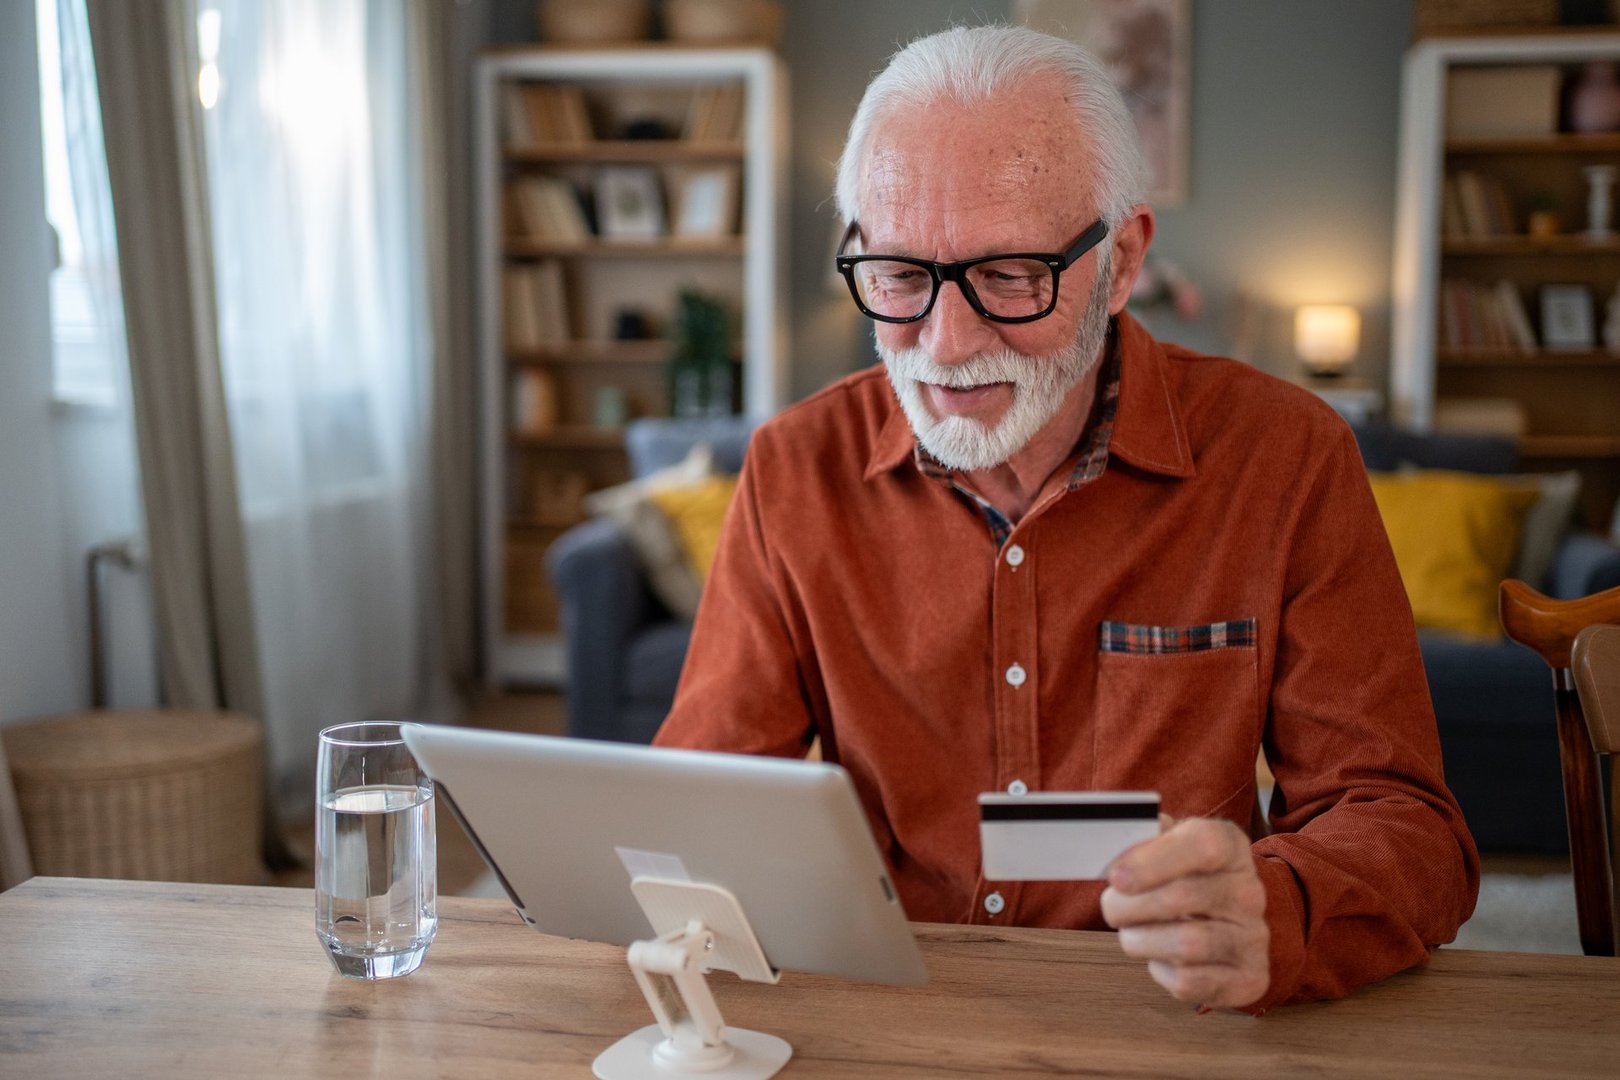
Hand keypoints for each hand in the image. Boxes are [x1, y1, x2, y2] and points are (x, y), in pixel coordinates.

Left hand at [1099, 816, 1268, 1008]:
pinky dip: (1160, 971)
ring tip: (1132, 933)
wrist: (1220, 922)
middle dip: (1130, 906)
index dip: (1154, 861)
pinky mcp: (1249, 979)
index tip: (1116, 877)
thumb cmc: (1180, 878)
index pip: (1203, 845)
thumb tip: (1115, 862)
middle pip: (1182, 897)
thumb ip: (1140, 843)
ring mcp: (1253, 938)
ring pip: (1185, 944)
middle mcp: (1249, 892)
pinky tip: (1161, 957)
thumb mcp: (1164, 846)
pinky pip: (1189, 981)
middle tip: (1111, 908)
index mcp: (1229, 846)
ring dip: (1141, 940)